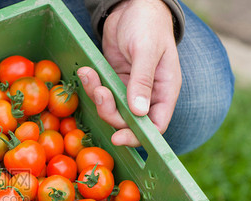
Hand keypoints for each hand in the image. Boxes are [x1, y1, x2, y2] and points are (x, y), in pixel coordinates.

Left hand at [77, 0, 181, 146]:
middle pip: (128, 121)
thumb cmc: (147, 24)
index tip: (118, 137)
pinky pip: (100, 93)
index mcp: (165, 90)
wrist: (131, 6)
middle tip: (99, 92)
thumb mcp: (146, 50)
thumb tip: (139, 112)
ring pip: (111, 108)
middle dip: (110, 111)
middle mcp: (148, 94)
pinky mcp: (113, 81)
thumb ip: (142, 81)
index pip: (156, 125)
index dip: (138, 136)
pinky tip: (86, 71)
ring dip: (97, 97)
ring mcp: (129, 89)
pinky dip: (91, 85)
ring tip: (89, 75)